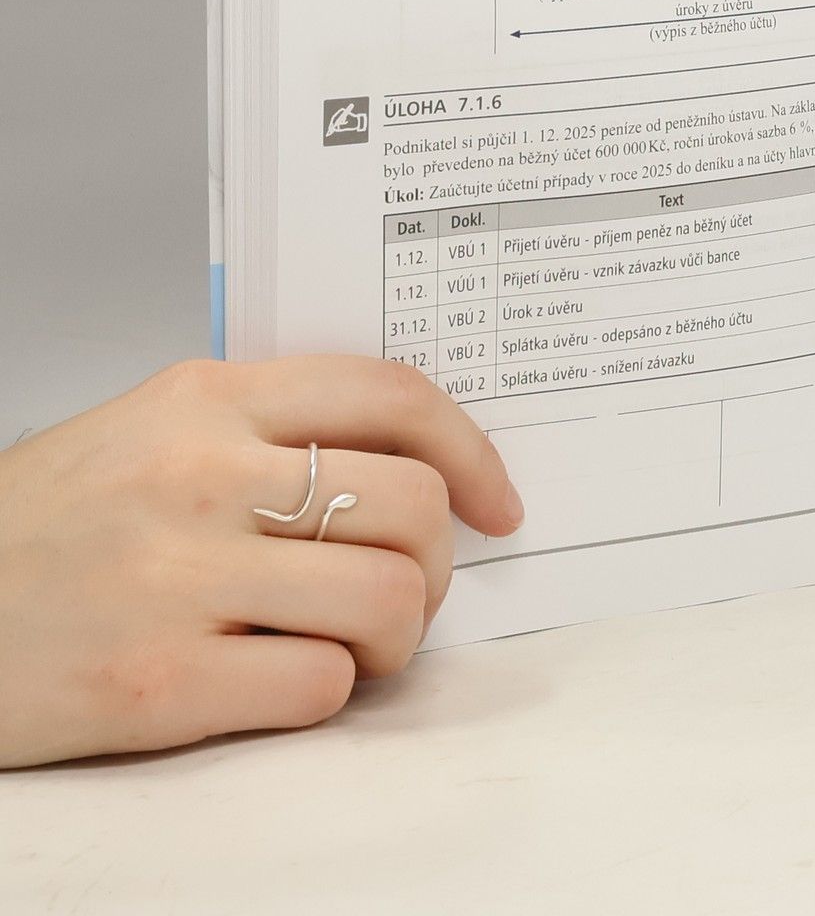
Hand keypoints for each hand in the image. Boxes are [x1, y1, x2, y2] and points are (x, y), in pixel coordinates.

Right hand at [0, 356, 521, 766]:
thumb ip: (266, 429)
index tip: (497, 503)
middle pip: (413, 504)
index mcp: (207, 399)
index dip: (471, 452)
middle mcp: (201, 475)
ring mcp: (179, 577)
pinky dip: (329, 692)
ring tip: (352, 645)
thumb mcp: (147, 432)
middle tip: (406, 590)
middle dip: (438, 562)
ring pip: (388, 596)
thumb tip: (404, 462)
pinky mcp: (158, 682)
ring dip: (396, 636)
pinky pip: (322, 685)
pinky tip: (284, 681)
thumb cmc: (38, 532)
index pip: (392, 395)